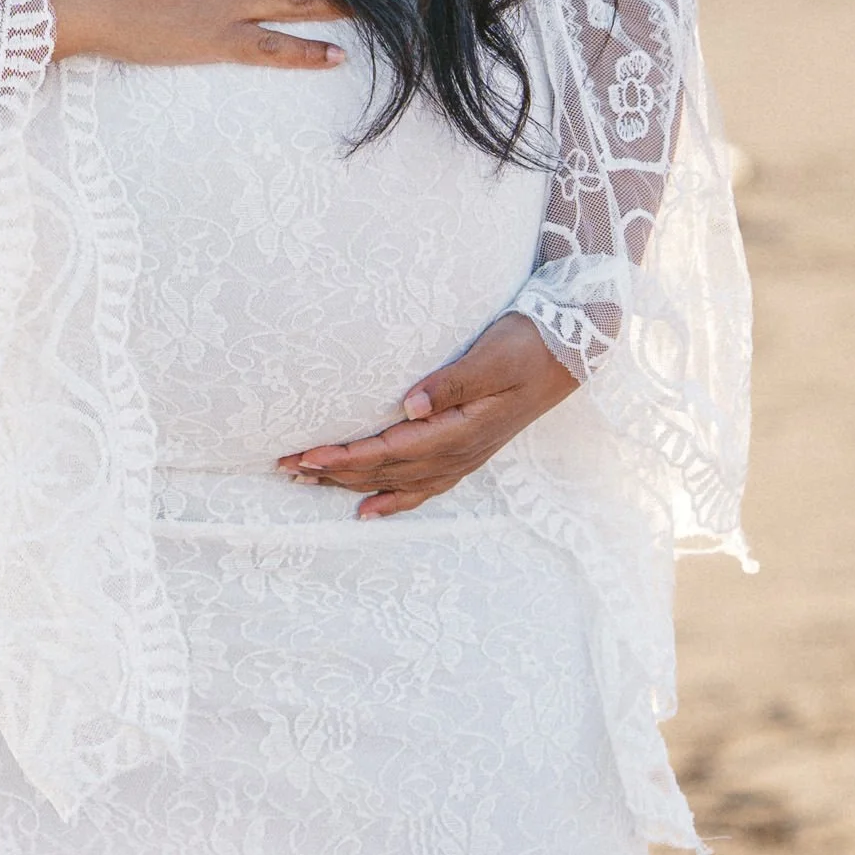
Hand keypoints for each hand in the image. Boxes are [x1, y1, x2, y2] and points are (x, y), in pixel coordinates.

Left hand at [276, 310, 577, 517]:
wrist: (568, 355)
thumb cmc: (527, 346)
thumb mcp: (492, 355)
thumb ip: (453, 381)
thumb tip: (409, 405)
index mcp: (459, 431)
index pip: (388, 450)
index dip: (345, 455)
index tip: (305, 454)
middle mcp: (458, 454)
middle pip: (384, 470)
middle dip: (333, 470)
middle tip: (285, 467)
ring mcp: (463, 458)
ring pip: (396, 481)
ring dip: (351, 483)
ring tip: (307, 482)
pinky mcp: (467, 453)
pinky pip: (422, 488)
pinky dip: (392, 501)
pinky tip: (367, 509)